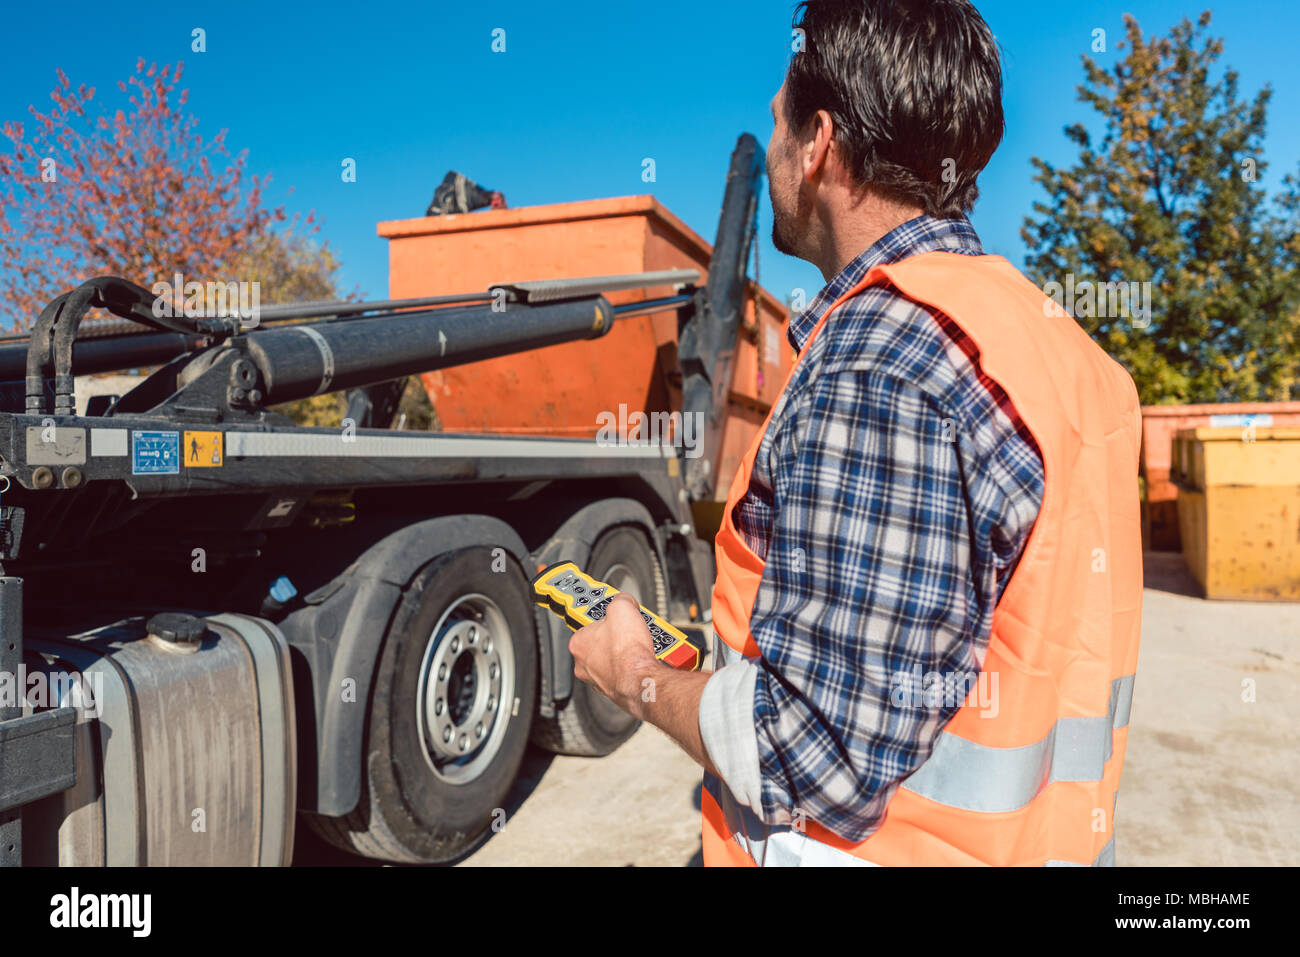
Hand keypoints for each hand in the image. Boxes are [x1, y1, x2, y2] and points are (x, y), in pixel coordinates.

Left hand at [569, 593, 666, 718]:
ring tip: (639, 645)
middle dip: (617, 637)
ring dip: (625, 653)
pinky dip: (632, 667)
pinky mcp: (613, 690)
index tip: (615, 617)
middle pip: (601, 643)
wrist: (641, 678)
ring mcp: (597, 680)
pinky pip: (623, 673)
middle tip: (630, 632)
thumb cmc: (627, 650)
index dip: (606, 618)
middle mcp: (583, 664)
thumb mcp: (623, 607)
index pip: (589, 624)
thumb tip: (625, 600)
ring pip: (612, 660)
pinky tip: (641, 660)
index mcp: (578, 643)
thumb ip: (621, 600)